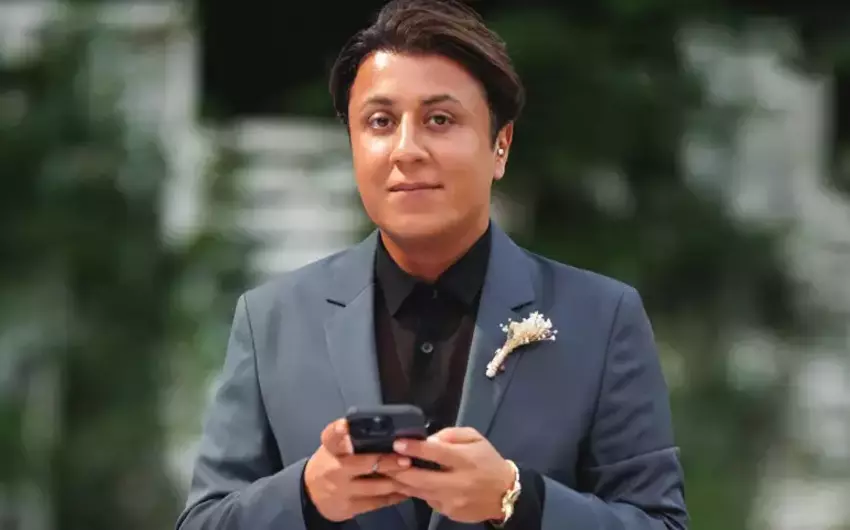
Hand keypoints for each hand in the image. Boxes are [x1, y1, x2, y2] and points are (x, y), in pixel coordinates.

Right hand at [304, 418, 411, 521]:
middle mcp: (334, 468)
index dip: (339, 429)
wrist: (311, 492)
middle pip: (364, 463)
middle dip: (388, 461)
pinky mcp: (348, 507)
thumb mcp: (334, 446)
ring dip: (396, 480)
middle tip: (407, 459)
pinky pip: (376, 503)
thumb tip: (383, 427)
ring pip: (375, 486)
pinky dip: (393, 496)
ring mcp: (341, 489)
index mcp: (330, 448)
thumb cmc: (331, 462)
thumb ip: (352, 437)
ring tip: (413, 474)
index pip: (332, 436)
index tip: (346, 425)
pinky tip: (405, 490)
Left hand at [390, 427, 514, 523]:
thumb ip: (450, 435)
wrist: (504, 494)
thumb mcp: (475, 438)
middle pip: (420, 478)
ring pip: (418, 492)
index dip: (414, 448)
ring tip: (389, 472)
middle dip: (398, 470)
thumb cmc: (487, 461)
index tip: (397, 444)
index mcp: (465, 460)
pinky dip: (418, 491)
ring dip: (402, 482)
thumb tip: (427, 440)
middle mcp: (457, 482)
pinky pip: (427, 500)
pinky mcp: (449, 512)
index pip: (435, 453)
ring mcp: (452, 501)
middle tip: (383, 461)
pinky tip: (412, 483)